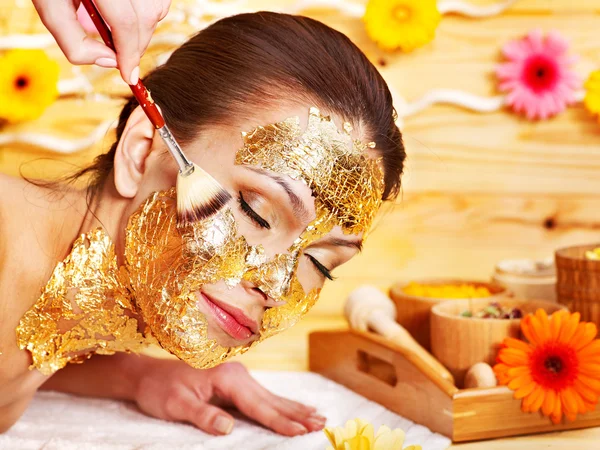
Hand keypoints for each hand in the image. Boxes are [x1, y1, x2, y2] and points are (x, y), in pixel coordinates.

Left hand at [31, 0, 170, 83]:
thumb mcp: (51, 8)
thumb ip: (73, 41)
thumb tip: (109, 62)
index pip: (124, 22)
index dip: (129, 54)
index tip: (128, 74)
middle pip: (145, 18)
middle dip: (138, 46)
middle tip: (125, 59)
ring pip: (157, 9)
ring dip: (145, 30)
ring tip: (122, 33)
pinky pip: (160, 0)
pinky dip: (151, 15)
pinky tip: (131, 18)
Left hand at [134, 358, 326, 435]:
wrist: (147, 374)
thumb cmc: (160, 389)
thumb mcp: (176, 405)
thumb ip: (203, 416)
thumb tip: (228, 428)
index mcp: (226, 378)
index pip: (258, 405)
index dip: (280, 421)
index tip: (301, 432)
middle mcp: (237, 374)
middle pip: (272, 398)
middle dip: (297, 413)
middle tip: (322, 423)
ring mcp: (237, 377)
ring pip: (271, 396)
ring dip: (294, 408)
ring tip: (318, 416)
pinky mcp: (235, 382)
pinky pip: (263, 395)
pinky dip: (281, 403)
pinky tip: (293, 407)